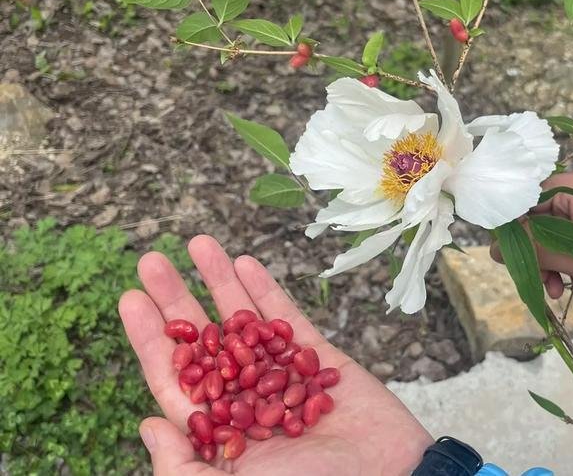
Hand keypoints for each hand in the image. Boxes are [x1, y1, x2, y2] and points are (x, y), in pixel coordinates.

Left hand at [119, 235, 432, 474]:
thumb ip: (183, 466)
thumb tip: (146, 423)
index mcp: (219, 433)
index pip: (174, 378)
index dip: (151, 338)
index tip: (130, 298)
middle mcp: (245, 398)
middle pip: (202, 340)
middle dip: (176, 299)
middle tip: (152, 260)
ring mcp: (281, 375)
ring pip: (242, 320)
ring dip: (219, 281)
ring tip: (197, 243)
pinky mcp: (317, 359)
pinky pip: (286, 318)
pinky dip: (266, 290)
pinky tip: (246, 263)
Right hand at [491, 170, 572, 300]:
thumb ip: (535, 250)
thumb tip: (496, 251)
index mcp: (571, 187)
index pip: (524, 200)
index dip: (514, 230)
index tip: (512, 256)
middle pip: (538, 222)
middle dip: (539, 256)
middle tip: (543, 283)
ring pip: (555, 237)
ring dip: (555, 266)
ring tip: (562, 292)